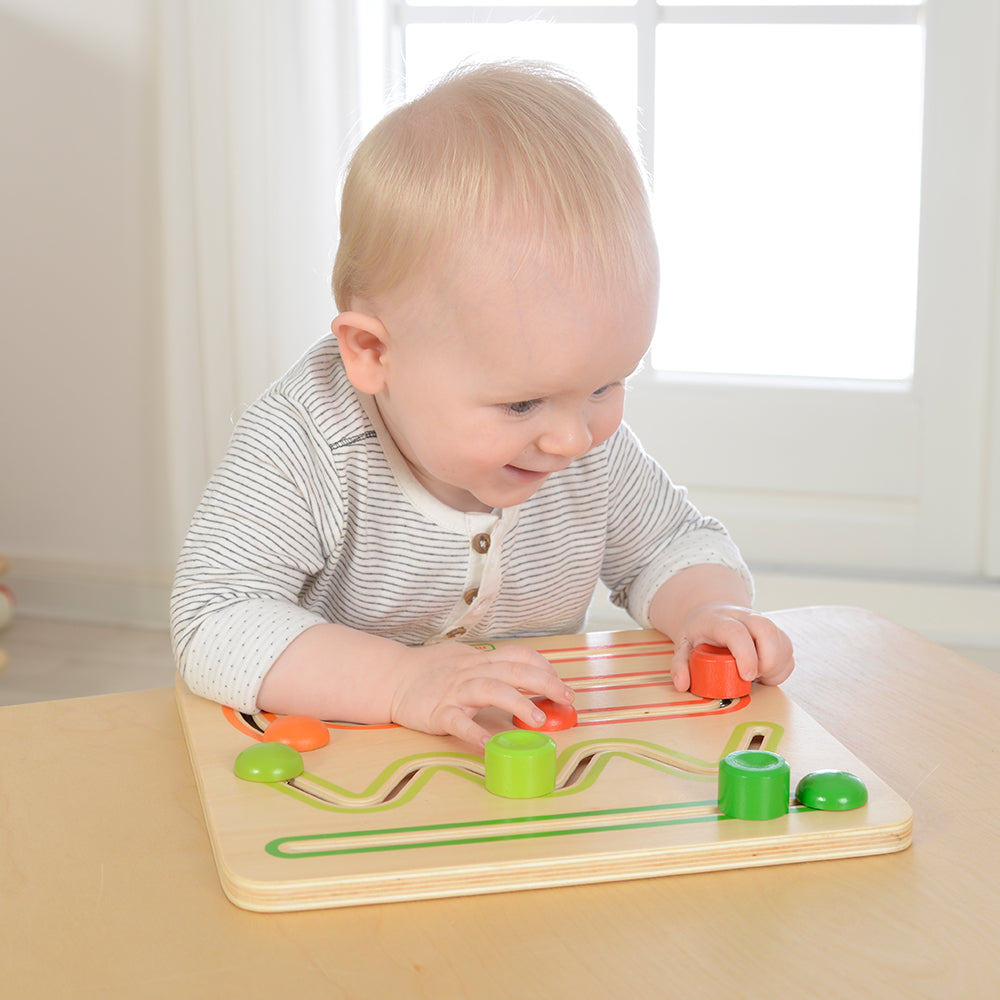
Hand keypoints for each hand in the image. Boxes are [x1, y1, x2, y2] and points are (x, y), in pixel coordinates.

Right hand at [389, 641, 574, 747]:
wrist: (391, 678)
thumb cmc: (431, 671)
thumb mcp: (464, 660)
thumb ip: (491, 667)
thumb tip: (525, 677)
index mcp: (480, 659)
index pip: (519, 655)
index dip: (543, 667)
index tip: (561, 684)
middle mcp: (471, 671)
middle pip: (513, 670)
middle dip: (545, 682)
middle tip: (567, 699)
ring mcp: (454, 691)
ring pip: (490, 690)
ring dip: (518, 703)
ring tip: (539, 720)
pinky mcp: (438, 712)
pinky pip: (459, 722)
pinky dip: (475, 732)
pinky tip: (490, 745)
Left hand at [668, 604, 793, 692]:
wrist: (713, 611)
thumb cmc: (700, 631)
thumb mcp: (683, 644)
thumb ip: (679, 664)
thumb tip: (682, 685)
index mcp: (720, 620)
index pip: (736, 632)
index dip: (745, 654)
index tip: (747, 676)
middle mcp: (746, 618)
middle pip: (767, 631)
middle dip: (767, 661)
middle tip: (752, 678)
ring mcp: (763, 624)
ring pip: (783, 645)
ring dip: (774, 668)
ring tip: (754, 676)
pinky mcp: (776, 635)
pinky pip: (788, 654)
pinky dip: (780, 670)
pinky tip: (763, 674)